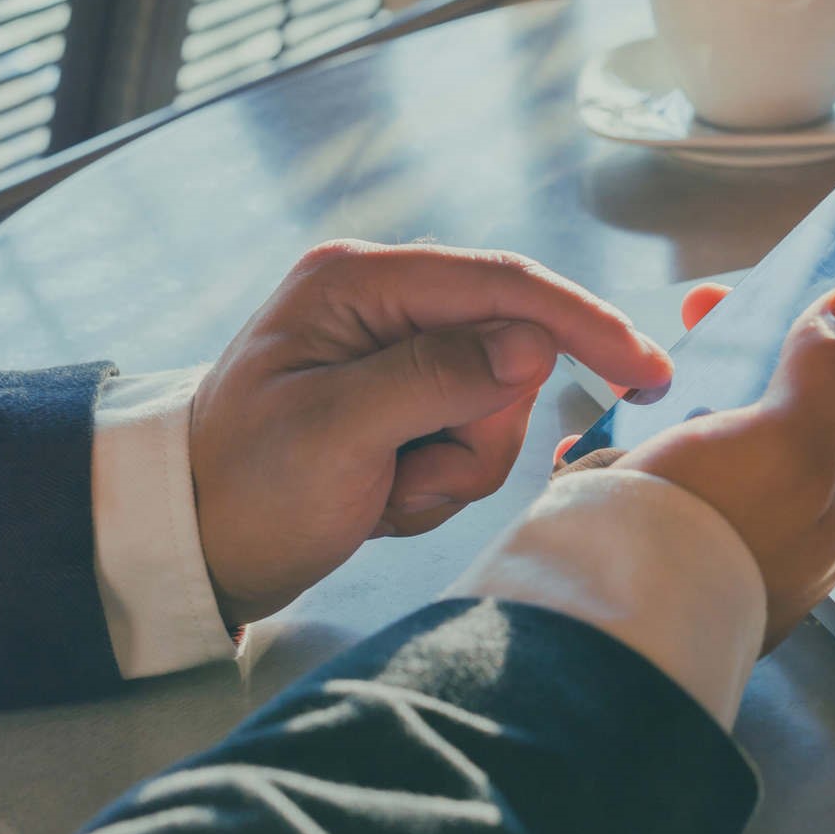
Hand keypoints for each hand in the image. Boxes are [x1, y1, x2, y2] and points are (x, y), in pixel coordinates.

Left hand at [190, 240, 671, 627]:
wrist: (188, 551)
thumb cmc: (241, 490)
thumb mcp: (333, 435)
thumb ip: (434, 379)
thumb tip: (530, 345)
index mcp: (359, 282)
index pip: (502, 285)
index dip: (581, 324)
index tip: (646, 370)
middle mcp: (384, 303)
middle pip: (509, 353)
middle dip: (477, 430)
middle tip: (409, 477)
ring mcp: (396, 354)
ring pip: (498, 405)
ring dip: (455, 466)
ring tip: (385, 492)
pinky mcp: (404, 401)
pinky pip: (472, 437)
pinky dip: (440, 481)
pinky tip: (383, 497)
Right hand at [556, 282, 834, 650]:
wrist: (606, 619)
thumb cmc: (706, 537)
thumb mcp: (787, 441)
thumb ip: (830, 373)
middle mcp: (803, 513)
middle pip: (806, 399)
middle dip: (771, 335)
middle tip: (730, 297)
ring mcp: (736, 522)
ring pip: (732, 424)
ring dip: (703, 377)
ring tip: (668, 351)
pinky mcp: (672, 529)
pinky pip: (664, 462)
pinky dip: (642, 430)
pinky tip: (618, 415)